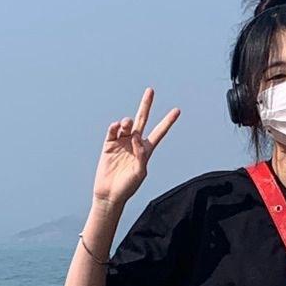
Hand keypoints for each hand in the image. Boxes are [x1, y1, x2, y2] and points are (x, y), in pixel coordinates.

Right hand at [93, 87, 180, 208]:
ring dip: (128, 121)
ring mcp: (121, 142)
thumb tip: (136, 138)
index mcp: (146, 150)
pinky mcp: (108, 145)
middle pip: (142, 120)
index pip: (159, 132)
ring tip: (126, 124)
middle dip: (146, 105)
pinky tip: (116, 127)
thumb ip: (141, 156)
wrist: (110, 194)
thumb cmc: (128, 187)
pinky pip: (112, 131)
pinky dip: (115, 127)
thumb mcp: (140, 173)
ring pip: (127, 125)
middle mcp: (134, 143)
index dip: (168, 122)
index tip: (177, 110)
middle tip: (151, 90)